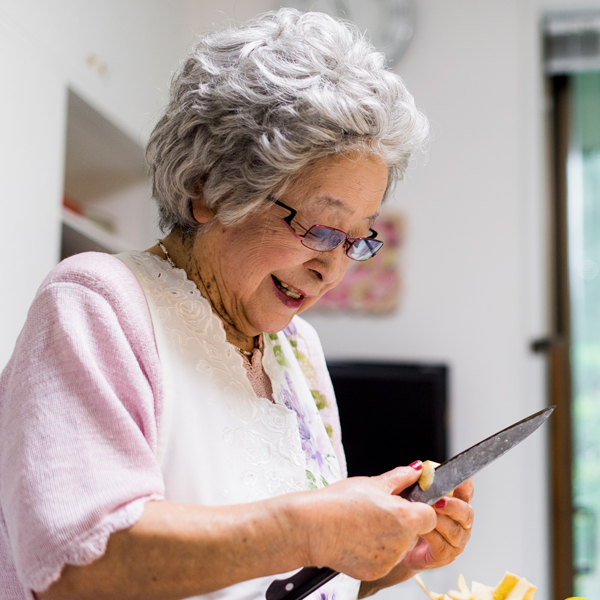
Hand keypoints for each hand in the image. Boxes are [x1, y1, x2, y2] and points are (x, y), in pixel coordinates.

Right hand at [301, 464, 436, 581]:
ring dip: (388, 538)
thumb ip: (400, 477)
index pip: (429, 516)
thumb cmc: (339, 502)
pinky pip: (383, 561)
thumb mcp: (372, 483)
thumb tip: (417, 469)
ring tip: (363, 525)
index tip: (401, 505)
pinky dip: (374, 552)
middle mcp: (402, 541)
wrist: (313, 527)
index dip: (417, 509)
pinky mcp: (375, 572)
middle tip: (376, 513)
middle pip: (413, 532)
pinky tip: (357, 540)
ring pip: (398, 547)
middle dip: (400, 523)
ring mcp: (389, 560)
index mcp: (405, 516)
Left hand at [360, 478, 474, 596]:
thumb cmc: (407, 517)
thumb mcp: (410, 496)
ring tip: (425, 514)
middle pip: (466, 513)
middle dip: (453, 505)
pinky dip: (431, 535)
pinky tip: (420, 529)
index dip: (463, 484)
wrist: (398, 545)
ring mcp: (455, 541)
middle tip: (438, 501)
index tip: (455, 477)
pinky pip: (441, 544)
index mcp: (455, 504)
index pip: (466, 491)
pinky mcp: (444, 556)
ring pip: (453, 529)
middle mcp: (460, 523)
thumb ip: (416, 481)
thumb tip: (418, 467)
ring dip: (438, 520)